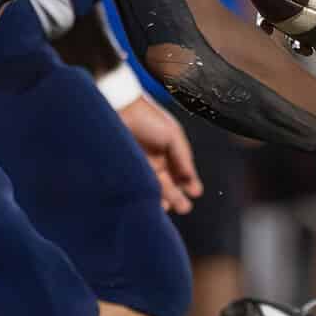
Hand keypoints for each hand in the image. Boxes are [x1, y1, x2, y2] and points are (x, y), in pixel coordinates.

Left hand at [118, 94, 202, 213]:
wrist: (119, 107)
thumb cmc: (147, 116)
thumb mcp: (173, 135)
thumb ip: (183, 157)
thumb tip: (191, 178)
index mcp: (168, 151)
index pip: (181, 172)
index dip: (189, 183)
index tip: (196, 192)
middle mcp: (154, 161)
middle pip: (168, 184)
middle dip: (177, 196)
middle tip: (184, 208)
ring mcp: (139, 166)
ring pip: (153, 188)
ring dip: (162, 199)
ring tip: (169, 208)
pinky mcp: (124, 170)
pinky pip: (136, 187)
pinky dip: (144, 195)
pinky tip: (152, 202)